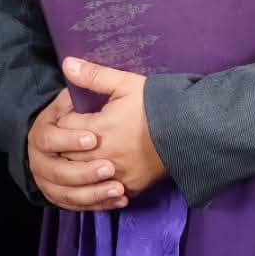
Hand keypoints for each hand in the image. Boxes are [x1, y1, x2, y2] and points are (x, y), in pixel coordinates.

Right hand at [26, 85, 128, 211]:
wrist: (68, 137)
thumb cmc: (81, 111)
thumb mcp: (85, 93)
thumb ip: (85, 79)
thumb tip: (70, 61)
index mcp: (42, 132)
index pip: (51, 139)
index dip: (70, 140)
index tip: (94, 138)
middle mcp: (40, 160)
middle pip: (57, 172)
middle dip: (84, 173)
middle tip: (110, 168)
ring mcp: (49, 180)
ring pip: (66, 194)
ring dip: (92, 194)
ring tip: (118, 188)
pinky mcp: (61, 195)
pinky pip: (75, 205)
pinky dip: (96, 205)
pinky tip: (118, 201)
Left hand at [58, 57, 169, 198]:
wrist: (191, 130)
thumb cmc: (158, 104)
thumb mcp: (126, 84)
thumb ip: (94, 75)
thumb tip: (67, 63)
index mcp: (98, 128)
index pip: (62, 127)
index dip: (64, 118)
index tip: (72, 113)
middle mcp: (102, 155)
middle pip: (66, 155)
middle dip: (64, 144)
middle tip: (73, 134)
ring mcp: (116, 174)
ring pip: (81, 176)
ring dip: (77, 166)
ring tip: (84, 153)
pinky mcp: (130, 186)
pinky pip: (103, 191)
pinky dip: (97, 184)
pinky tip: (100, 173)